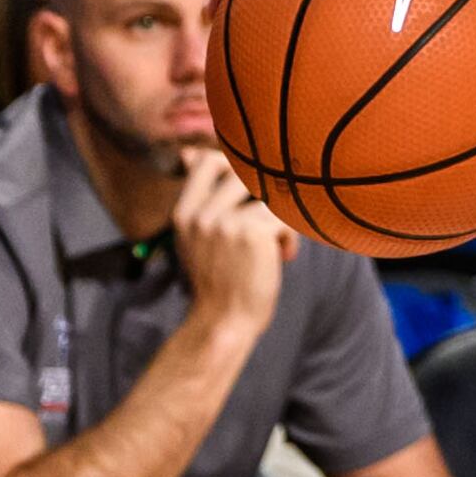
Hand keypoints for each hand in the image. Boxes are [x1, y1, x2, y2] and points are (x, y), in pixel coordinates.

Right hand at [171, 148, 295, 330]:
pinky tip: (285, 256)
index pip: (207, 162)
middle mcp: (202, 214)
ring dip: (280, 216)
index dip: (235, 165)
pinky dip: (290, 236)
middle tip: (272, 214)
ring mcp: (225, 222)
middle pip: (242, 170)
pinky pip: (283, 216)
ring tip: (280, 241)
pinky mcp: (251, 232)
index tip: (251, 189)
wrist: (224, 322)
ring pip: (268, 193)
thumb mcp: (197, 239)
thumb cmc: (218, 281)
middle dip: (265, 189)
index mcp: (185, 213)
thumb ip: (201, 201)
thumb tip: (191, 154)